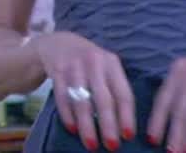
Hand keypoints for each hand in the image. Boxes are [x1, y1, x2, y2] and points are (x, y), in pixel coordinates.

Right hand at [36, 31, 134, 150]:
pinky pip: (62, 98)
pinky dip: (67, 115)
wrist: (58, 43)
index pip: (123, 92)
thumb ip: (114, 88)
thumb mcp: (105, 67)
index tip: (129, 136)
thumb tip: (124, 122)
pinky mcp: (57, 71)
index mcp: (112, 63)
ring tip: (91, 144)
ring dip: (87, 125)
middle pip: (104, 99)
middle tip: (112, 146)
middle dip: (109, 124)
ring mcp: (74, 67)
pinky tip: (73, 130)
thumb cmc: (89, 62)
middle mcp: (95, 63)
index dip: (126, 115)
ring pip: (82, 101)